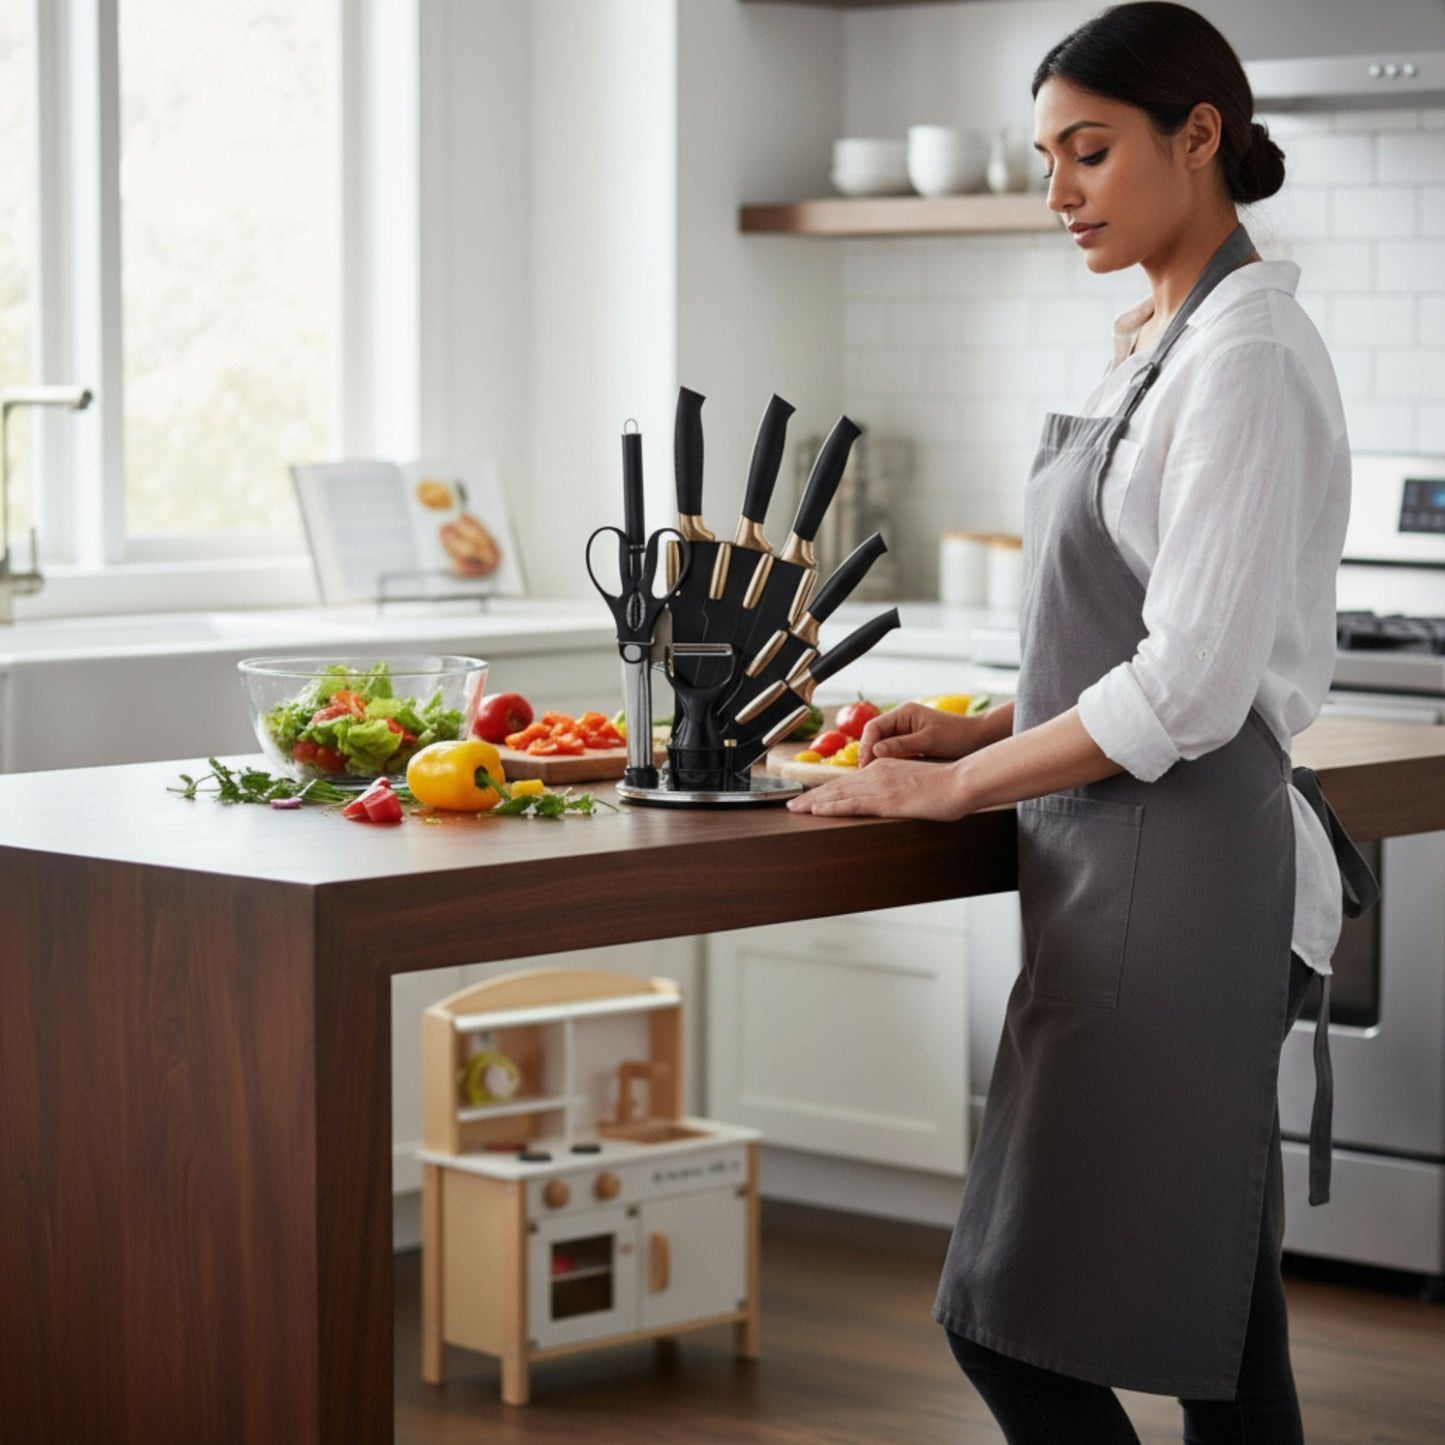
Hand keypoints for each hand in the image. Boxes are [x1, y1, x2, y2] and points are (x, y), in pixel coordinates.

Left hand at [785, 756, 969, 819]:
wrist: (961, 782)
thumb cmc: (946, 784)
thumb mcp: (917, 780)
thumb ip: (899, 785)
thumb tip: (892, 795)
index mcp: (884, 767)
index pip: (848, 780)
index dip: (826, 789)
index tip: (811, 797)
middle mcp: (877, 773)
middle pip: (837, 785)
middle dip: (812, 796)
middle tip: (792, 804)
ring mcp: (880, 786)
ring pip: (838, 794)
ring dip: (814, 802)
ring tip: (795, 809)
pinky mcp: (886, 800)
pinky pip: (852, 804)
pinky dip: (831, 807)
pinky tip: (816, 811)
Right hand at [858, 702, 990, 767]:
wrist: (979, 739)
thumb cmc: (957, 736)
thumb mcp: (929, 741)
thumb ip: (901, 745)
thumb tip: (875, 751)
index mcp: (904, 713)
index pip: (874, 726)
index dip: (865, 745)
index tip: (865, 764)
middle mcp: (901, 720)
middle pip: (874, 736)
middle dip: (867, 753)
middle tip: (865, 774)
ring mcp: (905, 732)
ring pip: (881, 746)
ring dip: (876, 760)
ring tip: (871, 778)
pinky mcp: (911, 744)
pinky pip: (892, 753)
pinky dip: (887, 763)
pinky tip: (885, 776)